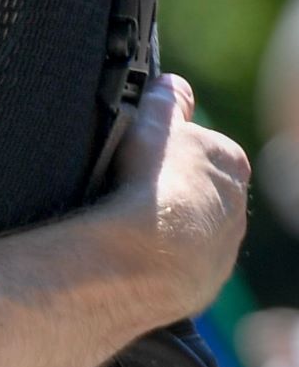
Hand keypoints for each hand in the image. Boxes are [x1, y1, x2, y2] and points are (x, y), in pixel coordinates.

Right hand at [104, 74, 250, 321]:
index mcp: (231, 163)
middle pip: (202, 190)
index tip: (147, 150)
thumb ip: (165, 101)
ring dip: (168, 225)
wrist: (150, 256)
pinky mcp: (203, 282)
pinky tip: (134, 250)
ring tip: (128, 222)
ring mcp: (222, 249)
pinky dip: (160, 256)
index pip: (206, 147)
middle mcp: (237, 208)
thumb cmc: (155, 184)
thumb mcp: (153, 124)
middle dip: (174, 188)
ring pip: (194, 229)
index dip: (174, 146)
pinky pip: (180, 264)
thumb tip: (171, 84)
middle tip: (133, 186)